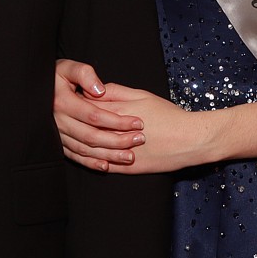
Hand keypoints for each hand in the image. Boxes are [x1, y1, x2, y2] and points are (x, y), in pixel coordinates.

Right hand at [54, 59, 143, 170]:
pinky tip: (106, 166)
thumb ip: (85, 74)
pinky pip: (74, 156)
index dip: (117, 121)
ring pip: (85, 149)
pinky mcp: (58, 142)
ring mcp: (58, 134)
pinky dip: (90, 163)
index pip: (95, 115)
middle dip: (118, 140)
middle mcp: (59, 121)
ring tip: (130, 156)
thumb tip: (100, 90)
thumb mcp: (68, 68)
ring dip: (109, 155)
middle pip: (92, 136)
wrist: (35, 89)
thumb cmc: (57, 76)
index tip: (138, 122)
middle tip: (140, 139)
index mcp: (63, 103)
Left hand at [58, 77, 207, 175]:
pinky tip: (89, 155)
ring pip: (91, 150)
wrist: (189, 140)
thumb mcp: (143, 95)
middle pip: (85, 128)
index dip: (76, 103)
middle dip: (75, 122)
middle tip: (67, 116)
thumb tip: (96, 89)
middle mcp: (114, 134)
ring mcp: (120, 153)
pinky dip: (94, 161)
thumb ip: (116, 91)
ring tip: (76, 135)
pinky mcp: (127, 168)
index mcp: (117, 113)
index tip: (70, 99)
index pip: (87, 107)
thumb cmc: (168, 115)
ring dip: (81, 143)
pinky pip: (103, 165)